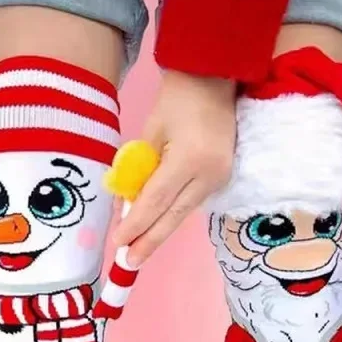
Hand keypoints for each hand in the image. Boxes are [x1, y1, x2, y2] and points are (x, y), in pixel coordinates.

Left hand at [112, 70, 235, 265]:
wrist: (217, 76)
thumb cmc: (178, 97)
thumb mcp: (150, 131)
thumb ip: (138, 170)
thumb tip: (126, 207)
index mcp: (189, 159)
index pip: (156, 200)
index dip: (136, 224)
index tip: (118, 243)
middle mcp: (208, 174)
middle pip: (173, 217)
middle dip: (149, 242)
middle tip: (129, 264)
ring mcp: (219, 178)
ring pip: (183, 213)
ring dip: (159, 232)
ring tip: (138, 252)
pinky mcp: (222, 177)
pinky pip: (191, 202)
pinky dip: (171, 215)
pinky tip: (155, 228)